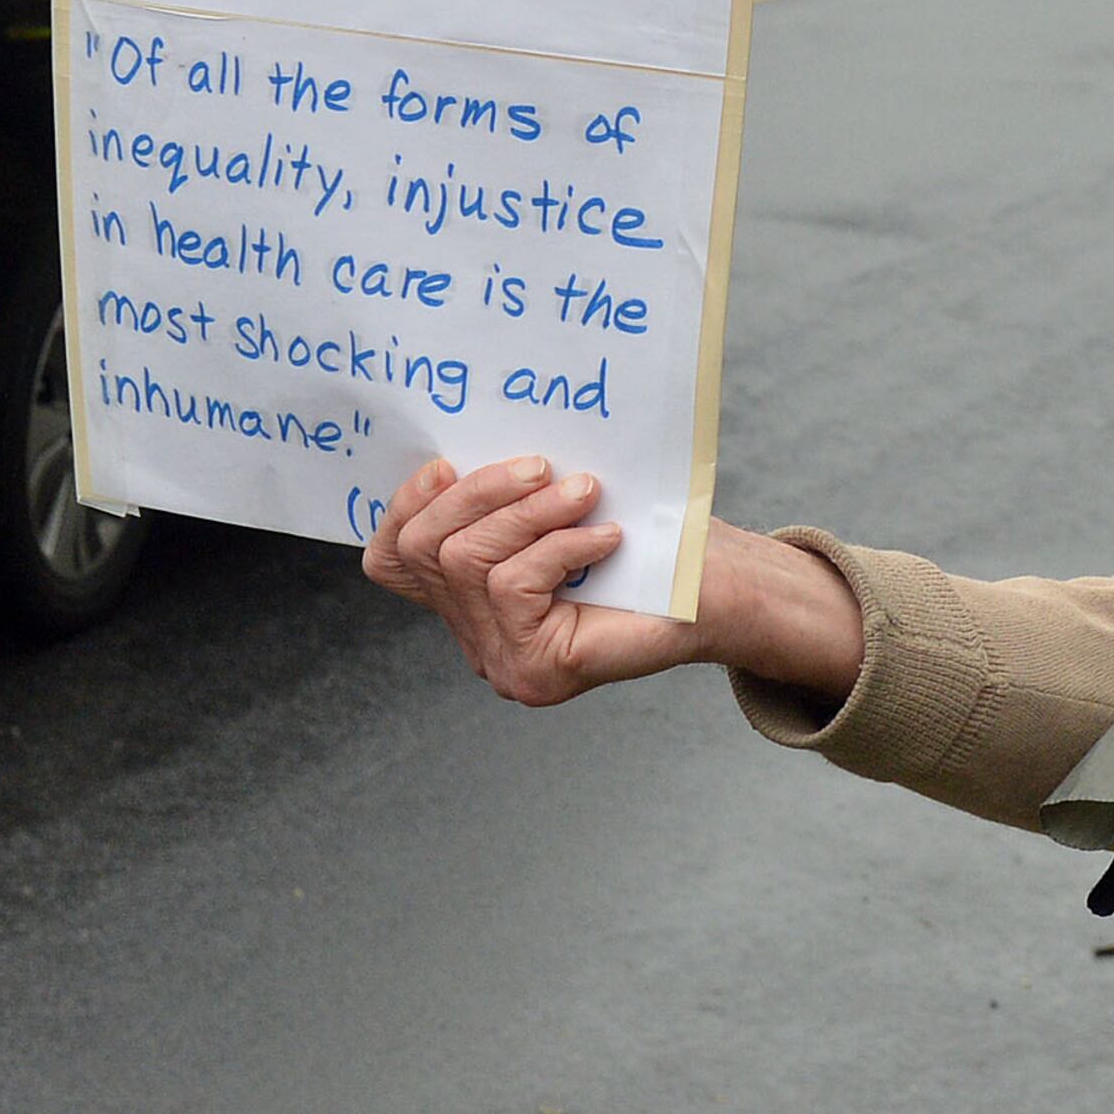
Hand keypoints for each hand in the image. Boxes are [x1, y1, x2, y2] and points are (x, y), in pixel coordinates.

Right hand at [363, 459, 864, 708]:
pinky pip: (514, 585)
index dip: (405, 505)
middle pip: (427, 551)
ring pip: (468, 563)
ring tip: (584, 492)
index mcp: (471, 602)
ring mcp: (504, 663)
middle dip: (478, 493)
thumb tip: (465, 443)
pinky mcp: (540, 670)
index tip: (446, 462)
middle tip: (541, 465)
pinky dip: (558, 545)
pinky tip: (605, 537)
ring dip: (529, 512)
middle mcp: (479, 641)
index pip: (392, 561)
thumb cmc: (647, 541)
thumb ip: (510, 493)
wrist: (720, 590)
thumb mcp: (561, 504)